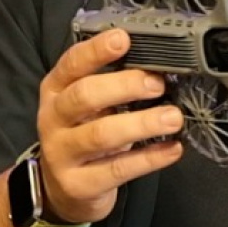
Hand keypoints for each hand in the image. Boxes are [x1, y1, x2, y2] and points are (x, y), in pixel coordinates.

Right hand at [34, 29, 183, 222]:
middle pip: (84, 96)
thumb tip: (158, 64)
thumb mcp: (87, 104)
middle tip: (157, 84)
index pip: (71, 64)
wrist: (62, 188)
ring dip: (142, 123)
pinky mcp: (79, 184)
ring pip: (101, 135)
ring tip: (173, 118)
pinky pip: (118, 169)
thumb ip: (110, 82)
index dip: (96, 50)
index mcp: (56, 90)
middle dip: (124, 86)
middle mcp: (54, 119)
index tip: (124, 38)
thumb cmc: (83, 133)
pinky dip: (149, 158)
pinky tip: (172, 148)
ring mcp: (62, 153)